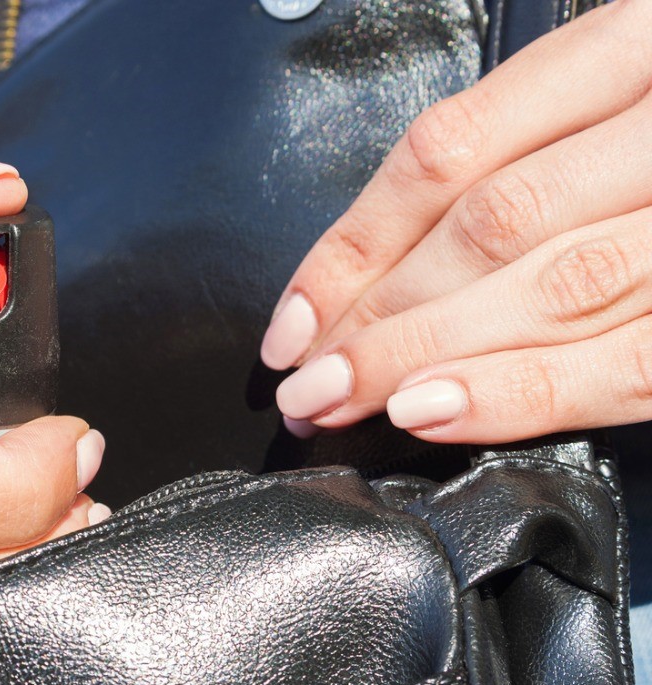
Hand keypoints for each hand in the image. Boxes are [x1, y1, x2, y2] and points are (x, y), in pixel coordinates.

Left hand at [261, 1, 651, 442]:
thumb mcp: (621, 93)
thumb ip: (525, 153)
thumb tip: (381, 269)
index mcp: (635, 44)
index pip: (450, 150)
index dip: (355, 242)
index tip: (294, 315)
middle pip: (488, 227)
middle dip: (376, 315)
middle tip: (305, 378)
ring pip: (549, 289)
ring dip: (425, 356)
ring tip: (340, 401)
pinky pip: (630, 359)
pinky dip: (526, 390)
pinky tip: (439, 411)